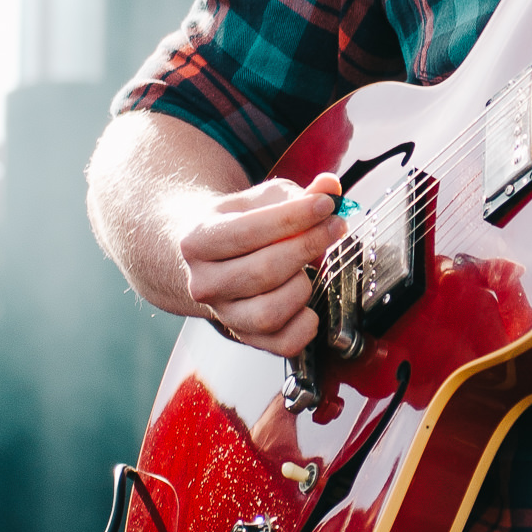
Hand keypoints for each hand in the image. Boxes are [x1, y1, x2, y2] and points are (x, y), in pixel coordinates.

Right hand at [177, 173, 343, 355]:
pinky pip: (284, 343)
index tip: (325, 205)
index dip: (294, 217)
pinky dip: (306, 325)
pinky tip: (308, 303)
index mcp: (198, 242)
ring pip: (271, 311)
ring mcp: (223, 314)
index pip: (249, 231)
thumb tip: (329, 188)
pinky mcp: (246, 337)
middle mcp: (204, 283)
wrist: (210, 259)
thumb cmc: (239, 225)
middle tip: (334, 227)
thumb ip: (296, 193)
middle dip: (308, 246)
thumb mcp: (259, 201)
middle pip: (265, 271)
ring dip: (302, 286)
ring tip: (307, 268)